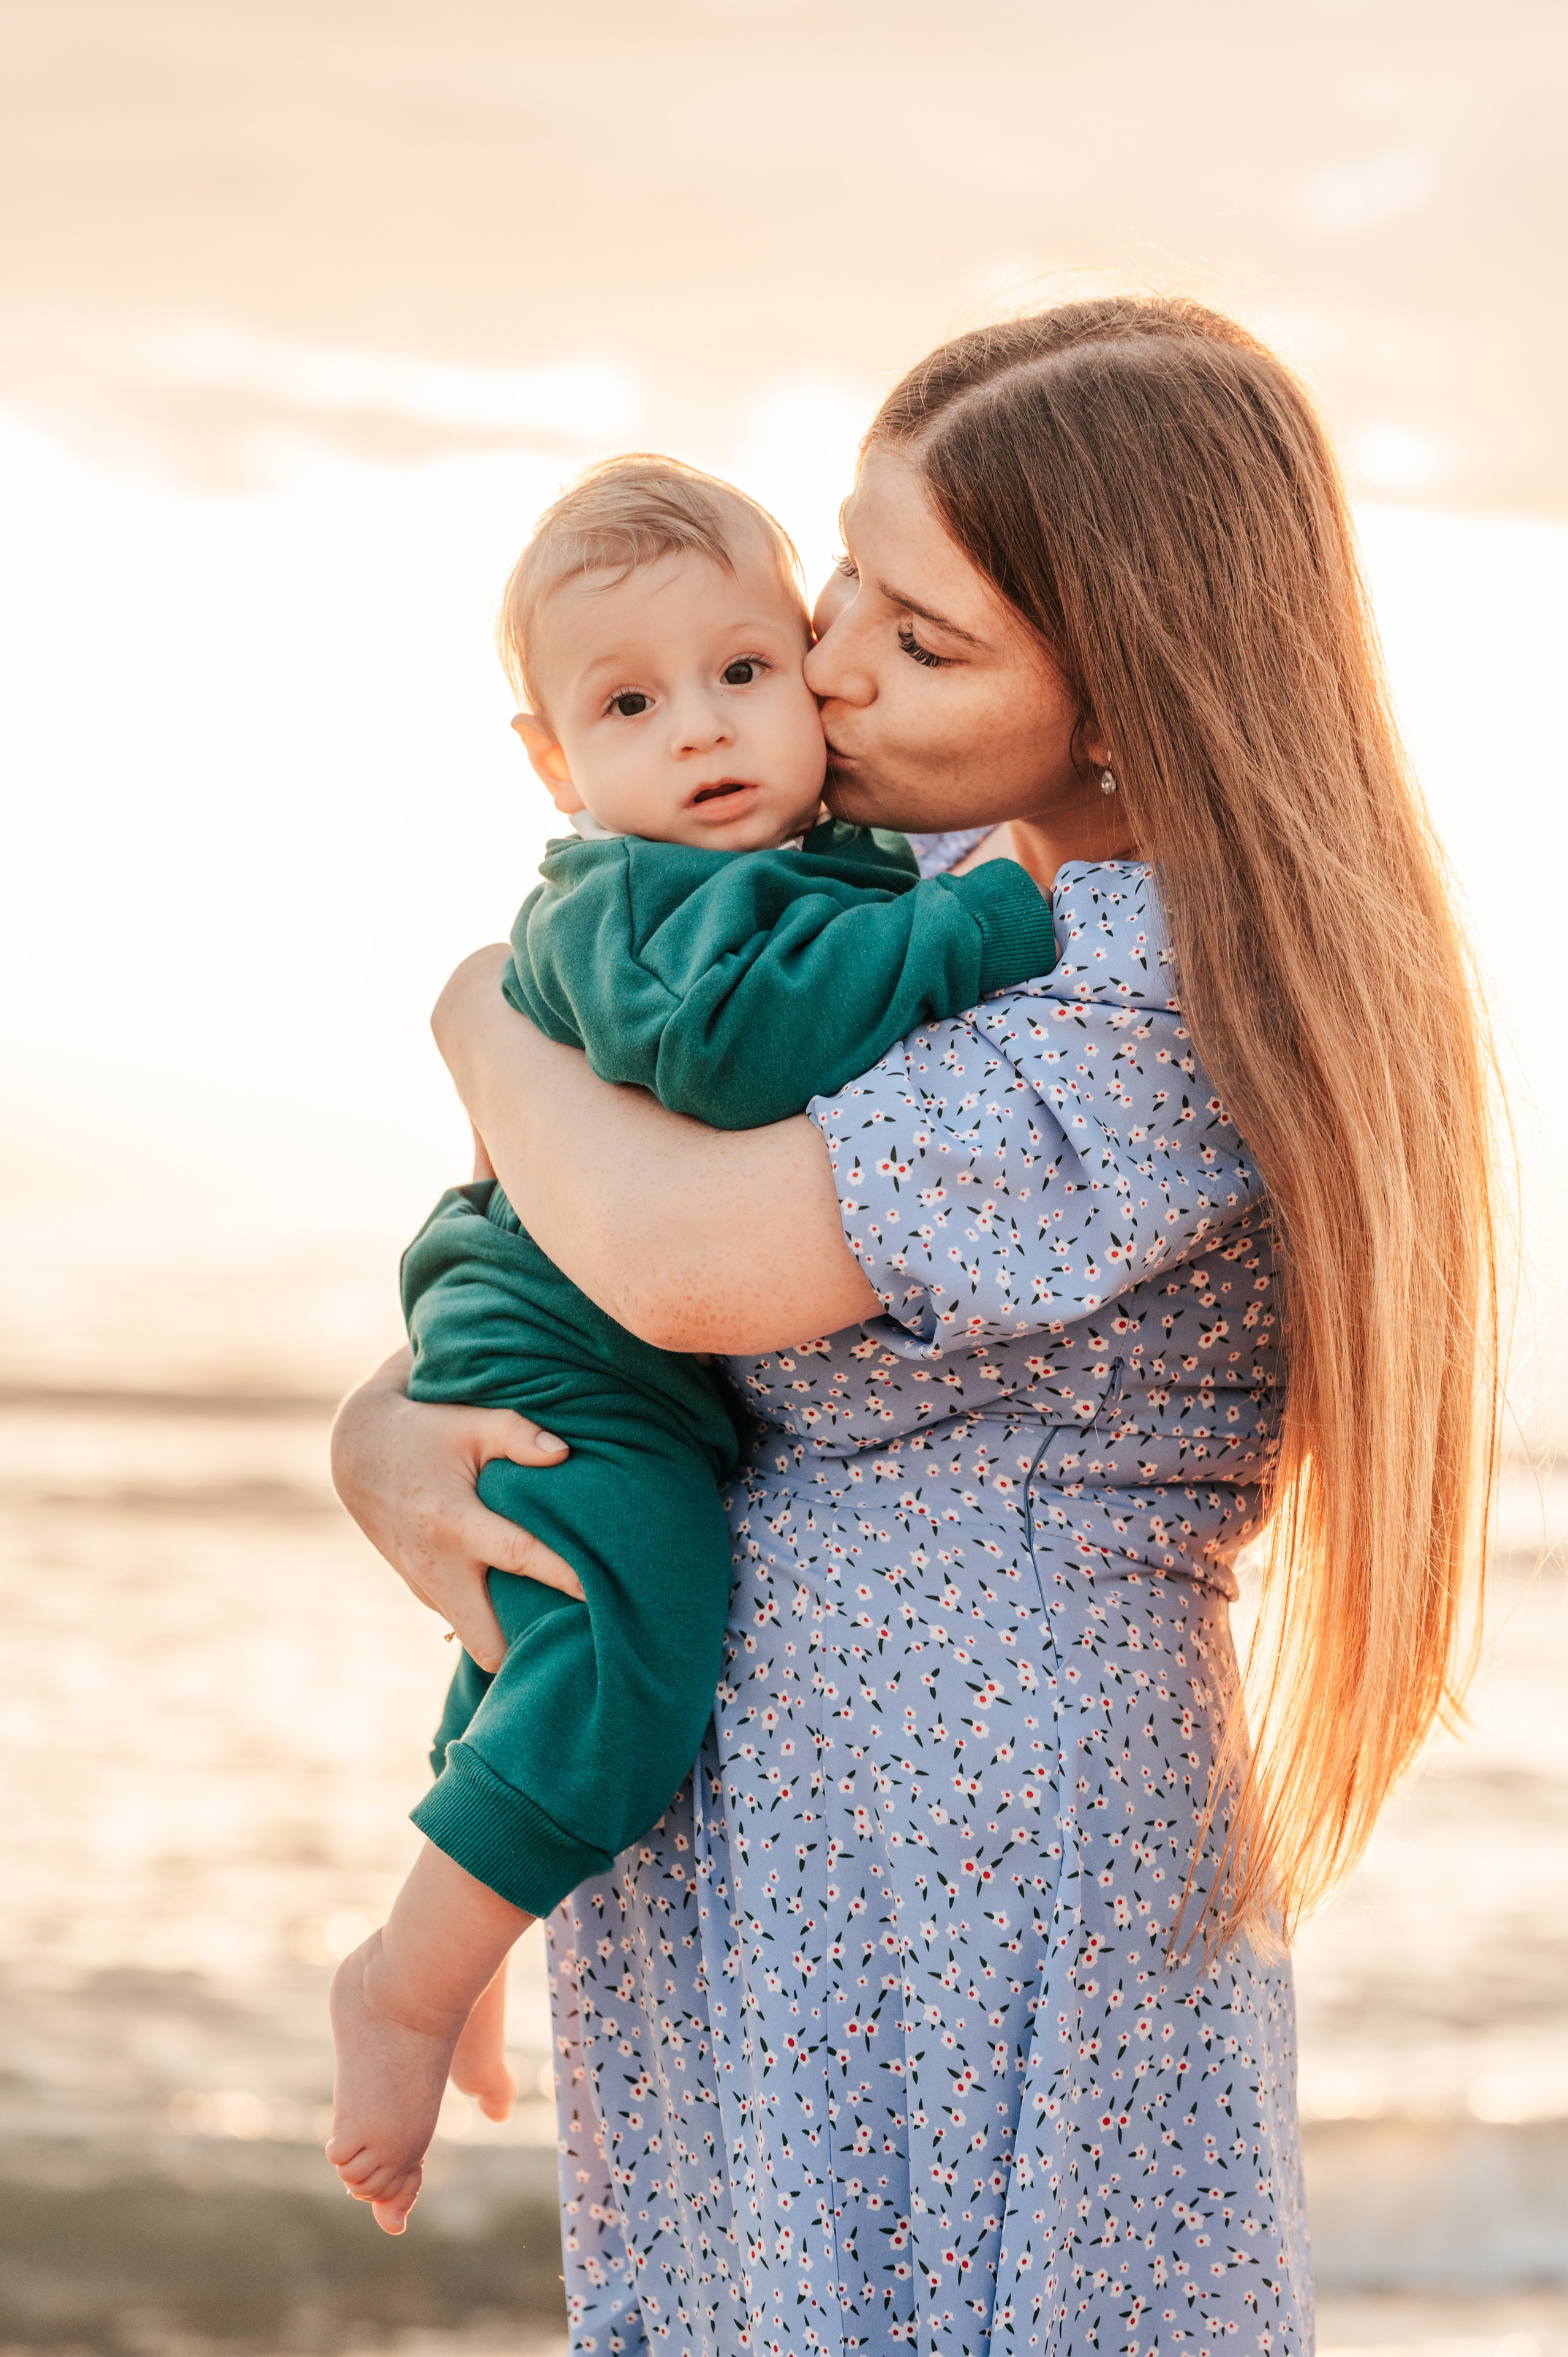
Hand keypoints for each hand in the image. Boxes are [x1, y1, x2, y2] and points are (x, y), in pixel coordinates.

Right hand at [330, 1348, 581, 1671]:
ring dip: (509, 1634)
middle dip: (526, 1647)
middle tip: (573, 1632)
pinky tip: (520, 1597)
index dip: (562, 1576)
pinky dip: (488, 1617)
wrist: (359, 1454)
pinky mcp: (421, 1592)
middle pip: (487, 1644)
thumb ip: (517, 1434)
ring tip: (556, 1619)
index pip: (518, 1557)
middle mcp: (436, 1566)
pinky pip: (461, 1623)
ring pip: (474, 1641)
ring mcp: (424, 1587)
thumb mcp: (469, 1423)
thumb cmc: (425, 1433)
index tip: (598, 1591)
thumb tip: (564, 1452)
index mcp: (452, 1522)